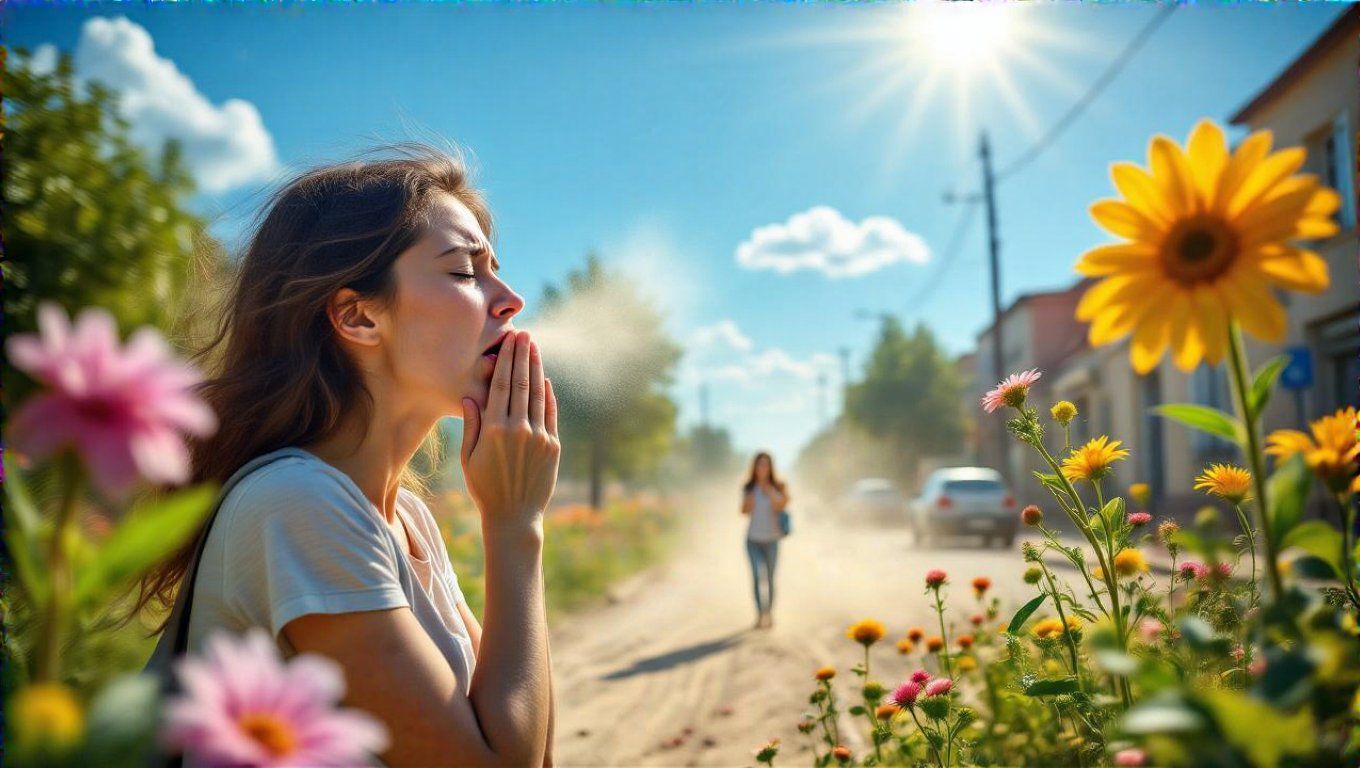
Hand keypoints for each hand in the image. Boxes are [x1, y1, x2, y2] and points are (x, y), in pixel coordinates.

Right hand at [460, 330, 559, 532]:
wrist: (514, 516)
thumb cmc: (485, 487)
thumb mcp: (469, 457)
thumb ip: (472, 424)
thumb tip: (471, 395)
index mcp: (494, 429)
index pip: (500, 385)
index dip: (506, 360)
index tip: (509, 341)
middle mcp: (518, 429)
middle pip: (521, 383)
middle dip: (522, 356)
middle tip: (524, 334)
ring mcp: (538, 437)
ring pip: (538, 395)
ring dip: (536, 369)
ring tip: (534, 349)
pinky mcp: (553, 446)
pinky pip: (550, 413)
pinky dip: (548, 395)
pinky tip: (544, 380)